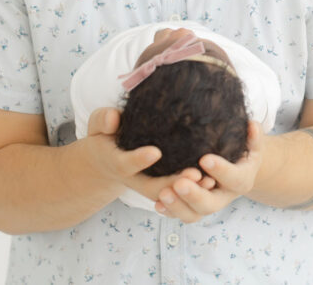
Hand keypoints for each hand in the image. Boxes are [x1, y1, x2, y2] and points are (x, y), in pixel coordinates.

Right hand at [81, 107, 214, 202]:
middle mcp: (135, 179)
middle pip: (153, 188)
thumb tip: (113, 118)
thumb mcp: (97, 126)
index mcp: (117, 164)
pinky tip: (215, 182)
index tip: (155, 152)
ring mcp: (149, 185)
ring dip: (189, 192)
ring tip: (209, 181)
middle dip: (173, 184)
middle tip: (194, 175)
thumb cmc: (105, 136)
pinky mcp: (162, 186)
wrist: (108, 160)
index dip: (139, 160)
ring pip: (169, 195)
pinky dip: (194, 192)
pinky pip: (178, 195)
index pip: (126, 165)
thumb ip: (102, 120)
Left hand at [155, 121, 263, 223]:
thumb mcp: (252, 143)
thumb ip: (253, 136)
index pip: (234, 179)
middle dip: (194, 195)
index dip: (221, 170)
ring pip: (193, 214)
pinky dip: (169, 211)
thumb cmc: (243, 151)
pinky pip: (181, 214)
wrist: (238, 167)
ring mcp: (208, 204)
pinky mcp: (193, 208)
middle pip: (211, 204)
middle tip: (179, 183)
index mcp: (241, 180)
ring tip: (163, 194)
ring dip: (177, 206)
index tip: (204, 158)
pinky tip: (158, 204)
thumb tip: (252, 125)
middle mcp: (224, 196)